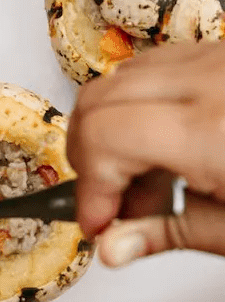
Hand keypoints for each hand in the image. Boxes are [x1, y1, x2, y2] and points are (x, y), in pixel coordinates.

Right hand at [67, 40, 224, 267]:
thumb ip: (167, 236)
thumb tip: (110, 248)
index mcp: (209, 130)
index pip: (103, 138)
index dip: (89, 187)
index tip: (99, 223)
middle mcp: (208, 82)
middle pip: (96, 101)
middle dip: (89, 156)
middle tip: (112, 201)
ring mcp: (213, 59)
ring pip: (118, 78)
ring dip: (111, 128)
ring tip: (144, 178)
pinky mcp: (219, 53)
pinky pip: (154, 65)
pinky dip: (140, 103)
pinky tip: (163, 143)